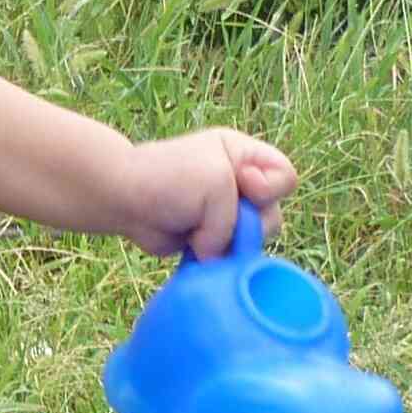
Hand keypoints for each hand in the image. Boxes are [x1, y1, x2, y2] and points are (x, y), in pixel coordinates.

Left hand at [109, 128, 299, 260]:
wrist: (125, 199)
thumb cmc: (169, 179)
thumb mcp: (217, 182)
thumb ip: (239, 219)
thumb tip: (223, 255)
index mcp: (244, 155)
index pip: (286, 175)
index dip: (270, 187)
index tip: (242, 184)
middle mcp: (240, 183)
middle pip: (272, 213)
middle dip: (248, 221)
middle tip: (216, 215)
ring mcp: (226, 213)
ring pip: (254, 240)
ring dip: (231, 242)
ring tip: (201, 234)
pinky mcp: (212, 239)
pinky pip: (231, 256)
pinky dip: (218, 257)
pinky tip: (198, 249)